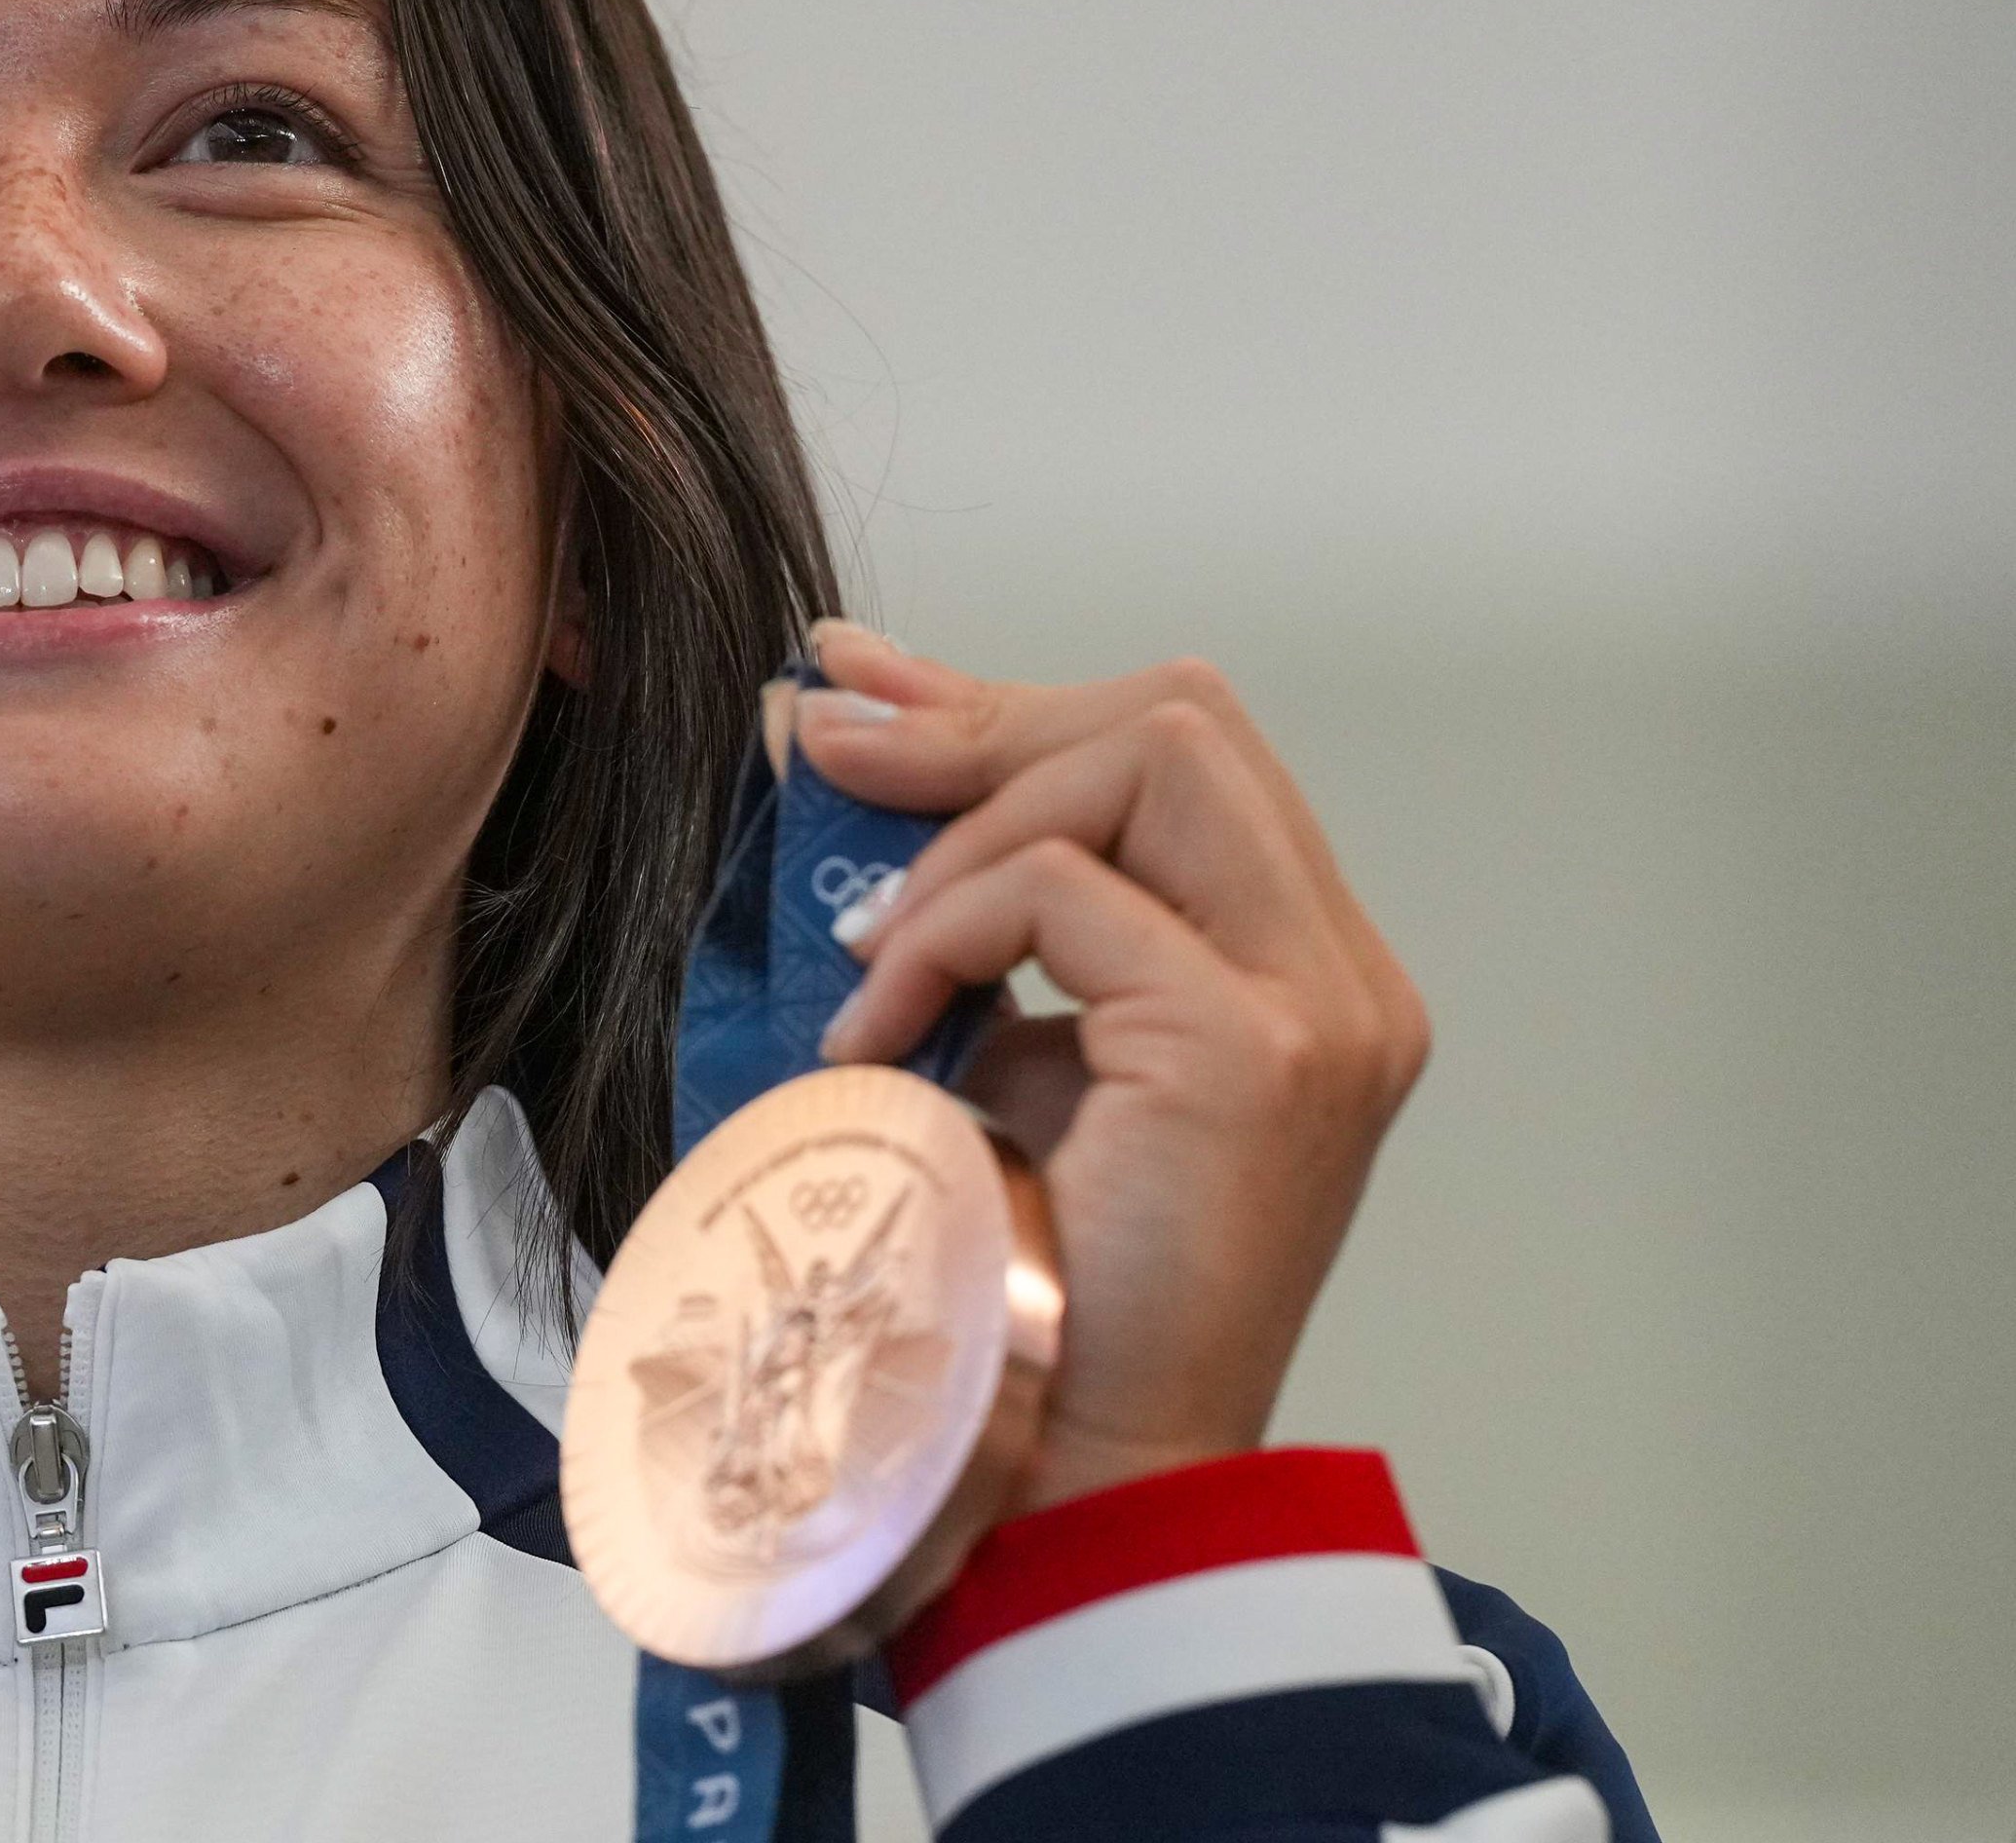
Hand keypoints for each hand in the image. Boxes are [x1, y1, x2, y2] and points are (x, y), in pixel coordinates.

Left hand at [800, 624, 1429, 1515]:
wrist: (1076, 1471)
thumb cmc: (1026, 1277)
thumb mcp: (986, 1038)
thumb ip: (952, 891)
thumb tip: (822, 712)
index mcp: (1298, 962)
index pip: (1177, 748)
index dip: (1005, 700)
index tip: (850, 691)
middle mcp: (1340, 972)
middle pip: (1179, 717)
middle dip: (980, 724)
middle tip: (824, 764)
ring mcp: (1319, 1009)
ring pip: (1147, 760)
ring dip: (960, 837)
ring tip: (868, 968)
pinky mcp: (1250, 1054)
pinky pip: (1064, 891)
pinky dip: (943, 935)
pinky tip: (876, 1036)